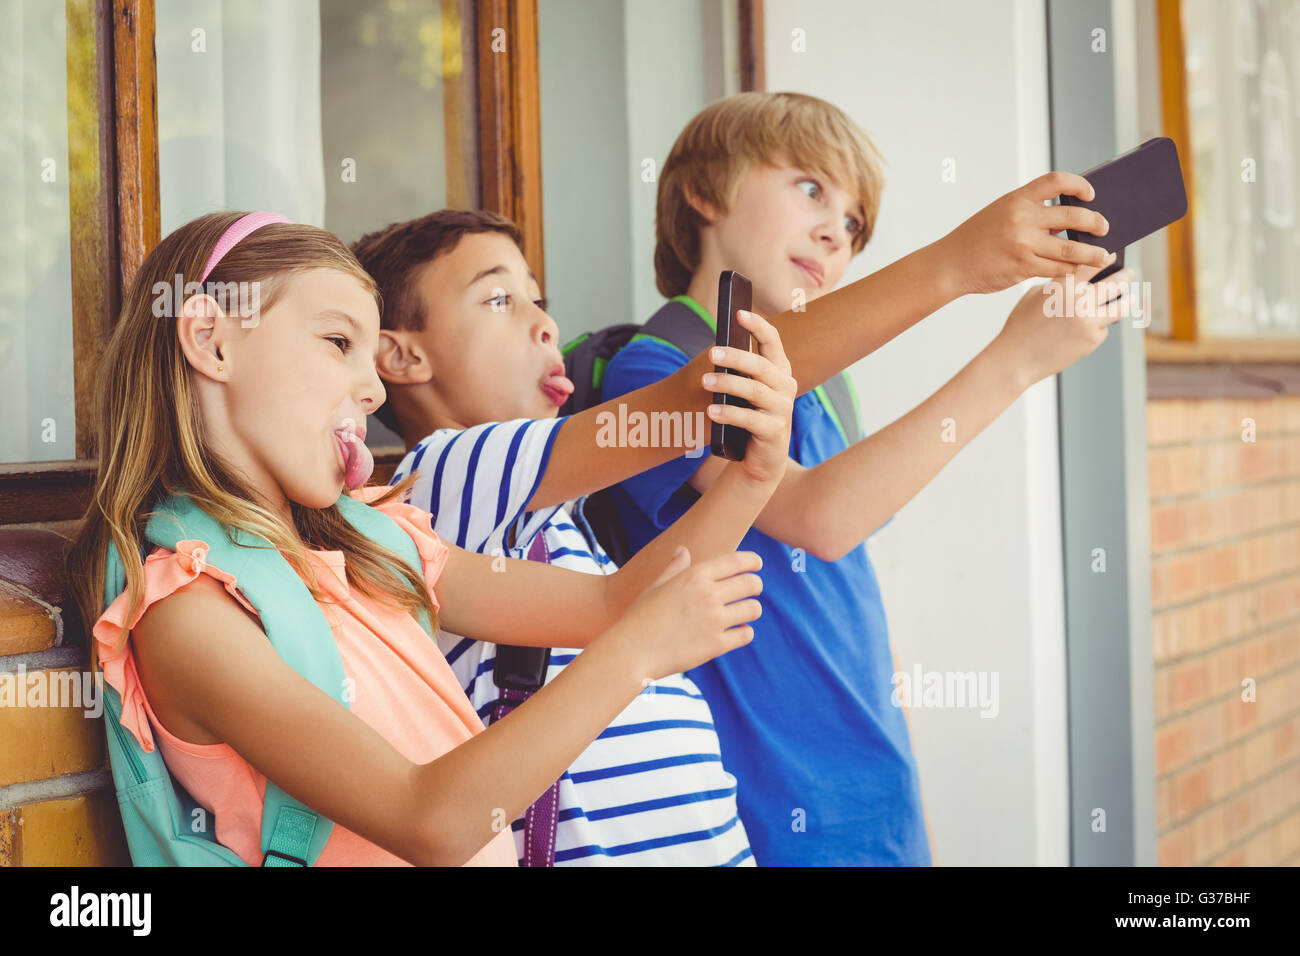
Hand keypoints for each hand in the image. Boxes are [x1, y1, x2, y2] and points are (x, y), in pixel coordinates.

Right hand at [606, 547, 762, 681]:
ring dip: (751, 610)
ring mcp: (714, 621)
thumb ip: (674, 568)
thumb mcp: (655, 586)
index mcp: (694, 576)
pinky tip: (736, 632)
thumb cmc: (640, 617)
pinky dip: (744, 632)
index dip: (751, 561)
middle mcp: (708, 595)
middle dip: (755, 585)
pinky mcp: (716, 645)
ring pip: (753, 609)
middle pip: (751, 583)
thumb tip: (683, 550)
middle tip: (752, 590)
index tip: (757, 564)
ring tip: (742, 613)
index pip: (736, 561)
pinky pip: (746, 634)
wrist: (631, 651)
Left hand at [703, 309, 796, 485]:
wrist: (760, 459)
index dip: (758, 326)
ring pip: (755, 391)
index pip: (773, 341)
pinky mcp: (775, 432)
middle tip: (712, 352)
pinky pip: (751, 419)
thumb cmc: (748, 417)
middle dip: (736, 357)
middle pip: (761, 366)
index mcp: (779, 371)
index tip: (738, 313)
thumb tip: (716, 350)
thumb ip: (739, 371)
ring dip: (728, 384)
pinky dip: (730, 414)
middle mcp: (785, 387)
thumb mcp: (745, 391)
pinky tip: (711, 411)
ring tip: (705, 381)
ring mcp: (782, 410)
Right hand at [935, 171, 1112, 294]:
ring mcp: (1023, 243)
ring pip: (1070, 248)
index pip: (1056, 181)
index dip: (1079, 184)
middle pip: (1072, 216)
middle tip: (1105, 228)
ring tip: (1103, 256)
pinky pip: (1056, 268)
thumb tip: (1064, 222)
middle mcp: (1022, 217)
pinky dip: (1069, 270)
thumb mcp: (999, 214)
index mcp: (1016, 199)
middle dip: (1095, 222)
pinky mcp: (1023, 266)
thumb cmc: (974, 240)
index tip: (1090, 194)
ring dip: (1092, 253)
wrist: (950, 264)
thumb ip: (1028, 213)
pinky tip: (1075, 270)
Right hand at [993, 259, 1135, 386]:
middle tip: (1129, 273)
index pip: (1093, 264)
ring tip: (1129, 297)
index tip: (1112, 256)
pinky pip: (1103, 328)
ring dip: (1126, 300)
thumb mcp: (1035, 296)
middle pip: (1116, 283)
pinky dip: (1098, 327)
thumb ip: (1059, 286)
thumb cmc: (1022, 327)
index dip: (1106, 258)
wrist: (1016, 358)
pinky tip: (1086, 330)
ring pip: (1120, 307)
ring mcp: (1089, 322)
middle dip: (1126, 276)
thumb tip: (1082, 282)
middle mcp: (1079, 301)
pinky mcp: (1092, 340)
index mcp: (1063, 286)